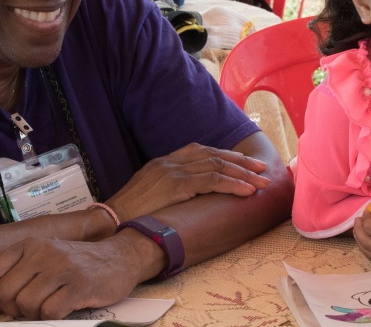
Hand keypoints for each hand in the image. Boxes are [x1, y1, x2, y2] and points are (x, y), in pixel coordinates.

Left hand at [0, 236, 145, 321]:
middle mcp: (42, 251)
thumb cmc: (78, 264)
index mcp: (29, 245)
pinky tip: (66, 307)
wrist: (121, 257)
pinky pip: (49, 312)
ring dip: (36, 314)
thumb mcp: (46, 259)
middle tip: (32, 307)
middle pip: (5, 293)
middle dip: (14, 309)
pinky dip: (53, 317)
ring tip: (53, 304)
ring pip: (25, 305)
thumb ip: (19, 274)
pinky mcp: (78, 284)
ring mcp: (60, 266)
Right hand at [105, 142, 270, 221]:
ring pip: (217, 167)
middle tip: (261, 168)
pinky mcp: (176, 185)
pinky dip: (233, 184)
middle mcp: (170, 162)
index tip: (242, 161)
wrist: (109, 219)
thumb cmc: (128, 214)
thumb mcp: (150, 194)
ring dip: (243, 174)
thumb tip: (189, 195)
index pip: (200, 151)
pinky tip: (247, 190)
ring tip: (262, 181)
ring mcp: (172, 172)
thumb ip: (169, 189)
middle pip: (213, 155)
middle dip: (240, 161)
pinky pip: (212, 181)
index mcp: (164, 162)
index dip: (224, 155)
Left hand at [353, 203, 370, 268]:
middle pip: (365, 241)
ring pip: (368, 253)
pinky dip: (368, 252)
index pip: (370, 228)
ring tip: (360, 230)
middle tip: (359, 219)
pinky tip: (369, 243)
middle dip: (358, 229)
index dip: (365, 218)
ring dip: (360, 240)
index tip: (368, 211)